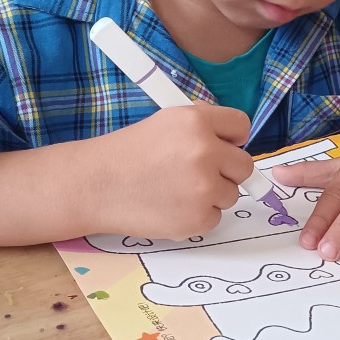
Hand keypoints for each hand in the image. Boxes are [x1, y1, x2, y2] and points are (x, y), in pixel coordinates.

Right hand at [98, 104, 253, 238]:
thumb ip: (203, 126)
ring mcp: (203, 188)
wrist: (95, 185)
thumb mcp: (166, 121)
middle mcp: (205, 152)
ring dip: (211, 194)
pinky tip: (170, 206)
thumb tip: (235, 139)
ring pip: (231, 194)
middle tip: (197, 173)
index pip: (241, 126)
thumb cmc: (127, 153)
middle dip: (226, 170)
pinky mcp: (197, 219)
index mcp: (197, 121)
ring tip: (176, 189)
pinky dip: (197, 215)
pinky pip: (215, 217)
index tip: (222, 145)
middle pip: (244, 166)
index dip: (232, 138)